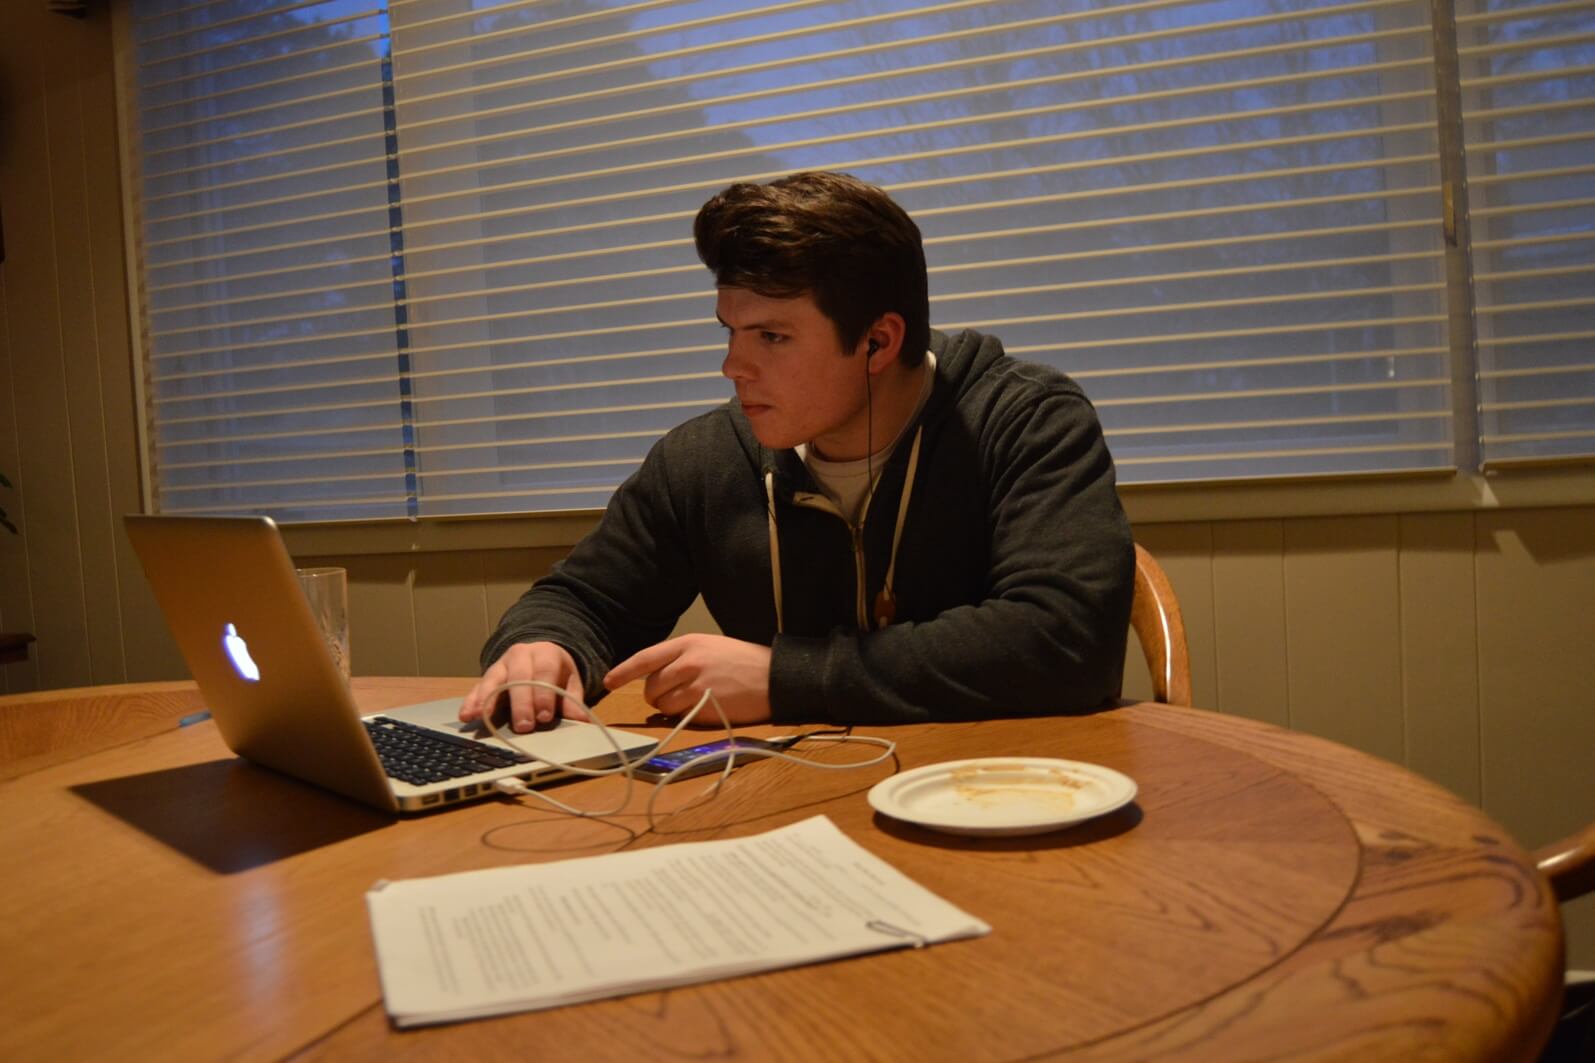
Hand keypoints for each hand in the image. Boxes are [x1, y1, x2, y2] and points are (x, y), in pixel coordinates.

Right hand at [460, 641, 588, 732]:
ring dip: (487, 700)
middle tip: (523, 726)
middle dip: (521, 702)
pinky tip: (466, 715)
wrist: (539, 654)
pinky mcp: (487, 677)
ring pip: (493, 680)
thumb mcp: (570, 682)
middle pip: (518, 677)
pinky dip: (471, 702)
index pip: (544, 672)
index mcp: (545, 654)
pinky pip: (477, 688)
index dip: (544, 694)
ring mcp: (501, 665)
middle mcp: (520, 655)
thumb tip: (581, 720)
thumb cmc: (555, 673)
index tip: (545, 716)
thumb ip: (573, 700)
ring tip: (482, 717)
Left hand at [603, 634, 772, 724]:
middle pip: (651, 685)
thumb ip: (682, 659)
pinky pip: (680, 716)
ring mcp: (696, 686)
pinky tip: (700, 710)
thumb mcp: (710, 648)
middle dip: (654, 696)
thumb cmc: (744, 662)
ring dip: (669, 708)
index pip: (646, 658)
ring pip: (663, 704)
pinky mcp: (705, 707)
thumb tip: (658, 679)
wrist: (774, 677)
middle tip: (670, 697)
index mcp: (688, 644)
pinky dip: (683, 717)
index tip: (608, 681)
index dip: (624, 671)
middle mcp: (688, 662)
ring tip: (690, 703)